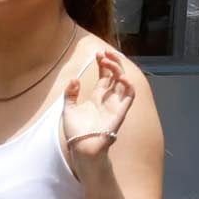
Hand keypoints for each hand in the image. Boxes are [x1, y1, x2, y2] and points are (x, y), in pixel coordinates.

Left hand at [62, 44, 142, 171]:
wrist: (81, 146)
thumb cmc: (75, 132)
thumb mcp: (68, 109)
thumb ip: (70, 94)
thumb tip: (74, 79)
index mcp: (97, 97)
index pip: (104, 75)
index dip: (103, 63)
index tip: (98, 54)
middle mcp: (108, 98)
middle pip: (115, 75)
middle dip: (112, 61)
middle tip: (106, 52)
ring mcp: (115, 104)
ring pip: (124, 81)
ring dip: (119, 69)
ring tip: (109, 60)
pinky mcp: (121, 111)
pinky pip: (130, 96)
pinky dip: (129, 85)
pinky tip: (121, 77)